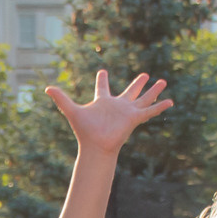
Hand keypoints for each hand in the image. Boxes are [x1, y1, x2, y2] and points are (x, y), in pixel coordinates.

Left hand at [45, 70, 172, 156]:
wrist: (96, 146)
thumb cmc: (85, 131)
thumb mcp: (71, 110)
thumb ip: (61, 99)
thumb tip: (46, 88)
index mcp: (102, 102)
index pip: (102, 88)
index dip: (101, 80)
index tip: (102, 71)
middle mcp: (117, 106)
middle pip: (130, 92)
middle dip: (137, 83)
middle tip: (144, 75)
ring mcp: (127, 112)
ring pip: (143, 98)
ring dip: (153, 90)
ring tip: (162, 81)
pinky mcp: (135, 118)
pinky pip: (150, 110)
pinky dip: (160, 106)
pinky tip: (170, 101)